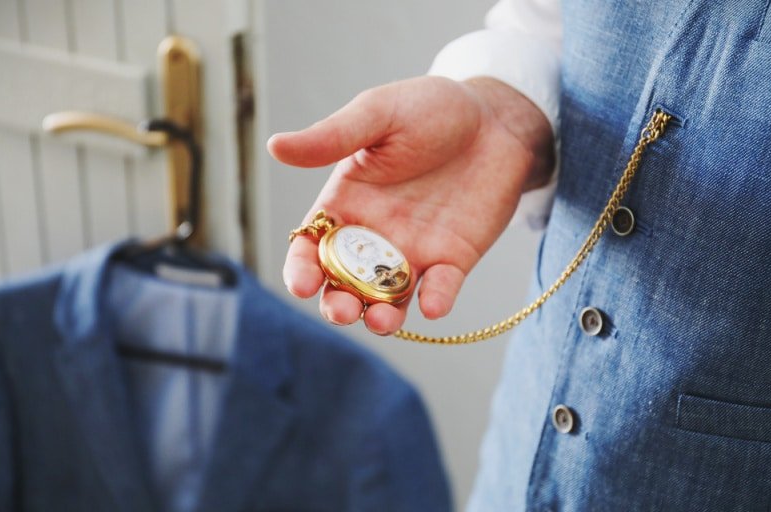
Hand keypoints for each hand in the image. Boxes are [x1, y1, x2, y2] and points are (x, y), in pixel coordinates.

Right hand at [268, 76, 553, 334]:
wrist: (496, 117)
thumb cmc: (431, 107)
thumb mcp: (378, 115)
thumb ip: (331, 137)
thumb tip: (274, 146)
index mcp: (345, 203)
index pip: (311, 248)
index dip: (301, 269)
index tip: (303, 284)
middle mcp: (373, 236)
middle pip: (344, 285)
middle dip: (338, 305)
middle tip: (343, 310)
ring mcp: (412, 252)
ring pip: (387, 299)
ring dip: (381, 317)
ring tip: (382, 320)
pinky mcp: (453, 259)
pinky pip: (440, 289)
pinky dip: (435, 300)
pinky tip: (433, 302)